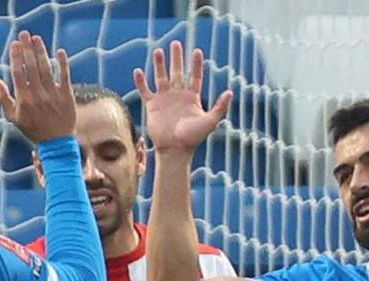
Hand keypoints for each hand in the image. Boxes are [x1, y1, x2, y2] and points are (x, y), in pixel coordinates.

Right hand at [0, 31, 76, 143]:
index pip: (18, 73)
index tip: (14, 44)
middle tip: (24, 34)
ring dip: (41, 51)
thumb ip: (4, 99)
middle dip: (27, 48)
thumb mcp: (14, 118)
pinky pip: (65, 76)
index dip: (16, 57)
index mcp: (24, 99)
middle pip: (32, 66)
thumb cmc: (33, 129)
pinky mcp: (66, 95)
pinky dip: (63, 63)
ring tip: (37, 39)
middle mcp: (38, 94)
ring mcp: (53, 94)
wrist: (56, 143)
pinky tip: (60, 51)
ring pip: (46, 68)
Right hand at [134, 40, 232, 154]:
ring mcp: (164, 99)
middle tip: (175, 43)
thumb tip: (230, 92)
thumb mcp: (210, 122)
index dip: (196, 64)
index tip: (196, 51)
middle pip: (178, 72)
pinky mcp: (152, 106)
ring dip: (160, 65)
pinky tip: (138, 71)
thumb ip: (220, 107)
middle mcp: (178, 95)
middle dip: (176, 58)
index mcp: (192, 97)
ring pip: (161, 77)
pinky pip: (145, 91)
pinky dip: (141, 82)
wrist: (175, 149)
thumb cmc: (193, 138)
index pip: (195, 76)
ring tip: (158, 51)